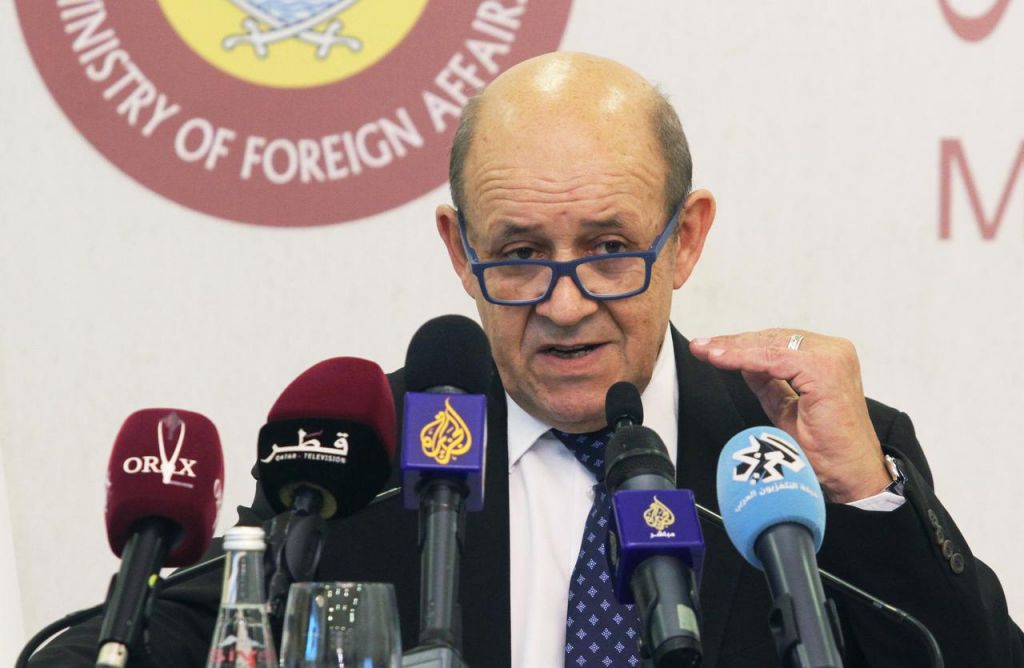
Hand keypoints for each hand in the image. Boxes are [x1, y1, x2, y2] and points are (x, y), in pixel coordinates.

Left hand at [690, 329, 889, 502]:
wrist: (850, 476)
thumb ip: (768, 382)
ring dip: (733, 348)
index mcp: (828, 357)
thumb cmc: (826, 449)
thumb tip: (742, 363)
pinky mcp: (824, 369)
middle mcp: (834, 351)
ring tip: (705, 351)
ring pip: (770, 346)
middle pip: (772, 340)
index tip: (708, 348)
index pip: (777, 343)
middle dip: (732, 343)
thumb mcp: (787, 407)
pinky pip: (774, 359)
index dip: (741, 345)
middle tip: (700, 346)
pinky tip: (721, 359)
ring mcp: (832, 358)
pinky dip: (744, 358)